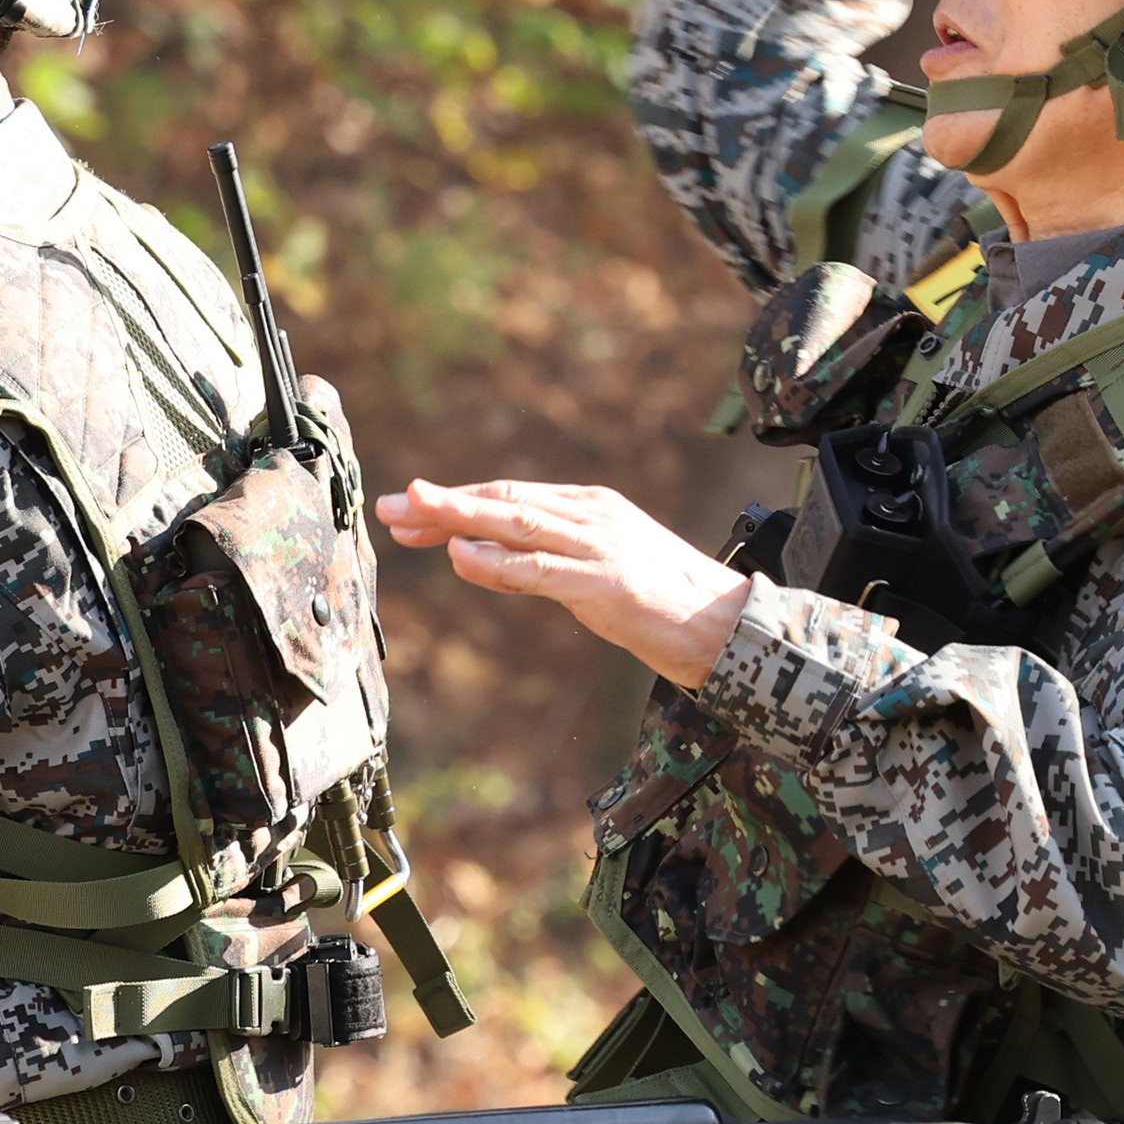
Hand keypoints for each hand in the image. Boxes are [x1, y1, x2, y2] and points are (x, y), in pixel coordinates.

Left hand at [376, 478, 751, 690]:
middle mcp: (591, 516)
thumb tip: (477, 556)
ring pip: (517, 522)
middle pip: (505, 499)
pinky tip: (462, 555)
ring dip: (460, 515)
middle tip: (390, 506)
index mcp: (590, 507)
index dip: (456, 501)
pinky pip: (541, 570)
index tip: (408, 512)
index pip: (510, 495)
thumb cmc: (665, 605)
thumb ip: (541, 561)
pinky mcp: (607, 584)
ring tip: (413, 512)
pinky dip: (499, 562)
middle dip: (443, 502)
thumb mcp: (595, 572)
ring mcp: (599, 546)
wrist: (732, 628)